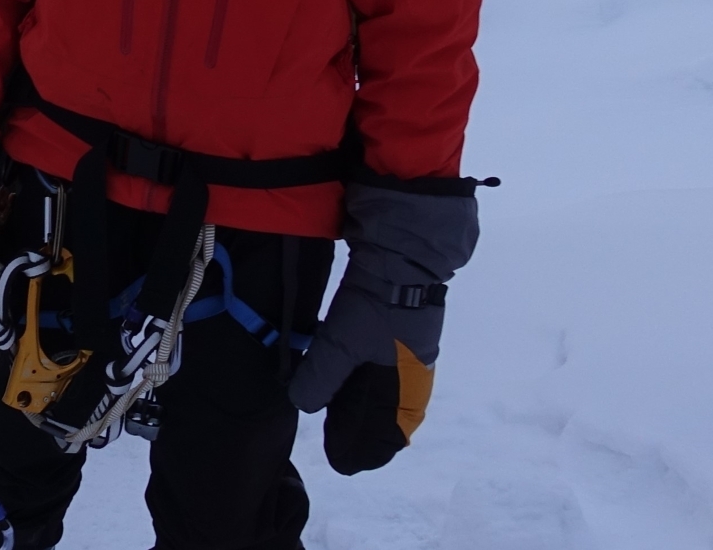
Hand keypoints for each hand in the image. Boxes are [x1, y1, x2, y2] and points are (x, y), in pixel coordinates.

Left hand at [290, 180, 478, 473]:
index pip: (387, 434)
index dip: (363, 448)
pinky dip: (358, 379)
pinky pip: (376, 367)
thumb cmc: (378, 305)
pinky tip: (341, 377)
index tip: (342, 462)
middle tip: (335, 446)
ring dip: (356, 405)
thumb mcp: (343, 342)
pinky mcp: (394, 328)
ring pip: (379, 391)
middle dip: (358, 431)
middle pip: (383, 415)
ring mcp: (405, 351)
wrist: (404, 250)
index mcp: (407, 387)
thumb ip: (321, 377)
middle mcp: (411, 375)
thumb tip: (302, 405)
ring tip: (333, 415)